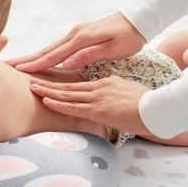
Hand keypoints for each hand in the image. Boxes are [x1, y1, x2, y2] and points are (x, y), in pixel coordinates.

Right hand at [5, 12, 145, 72]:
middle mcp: (74, 35)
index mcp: (80, 39)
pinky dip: (45, 53)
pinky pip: (57, 46)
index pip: (53, 56)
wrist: (138, 19)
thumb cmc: (129, 36)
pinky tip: (39, 58)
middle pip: (46, 50)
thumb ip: (88, 55)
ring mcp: (75, 33)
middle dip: (26, 59)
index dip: (35, 65)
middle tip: (6, 66)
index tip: (18, 72)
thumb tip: (66, 64)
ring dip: (33, 56)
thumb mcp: (112, 48)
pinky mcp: (79, 34)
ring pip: (50, 48)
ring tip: (17, 63)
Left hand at [29, 75, 151, 135]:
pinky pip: (73, 107)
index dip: (61, 81)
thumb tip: (110, 101)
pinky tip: (46, 100)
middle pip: (68, 84)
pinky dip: (58, 103)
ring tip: (32, 87)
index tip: (48, 79)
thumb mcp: (128, 93)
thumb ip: (115, 94)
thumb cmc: (146, 105)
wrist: (156, 109)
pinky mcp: (98, 109)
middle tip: (31, 77)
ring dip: (48, 90)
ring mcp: (97, 97)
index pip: (79, 83)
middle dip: (48, 81)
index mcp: (106, 82)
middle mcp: (99, 87)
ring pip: (67, 93)